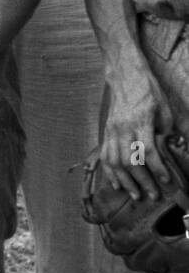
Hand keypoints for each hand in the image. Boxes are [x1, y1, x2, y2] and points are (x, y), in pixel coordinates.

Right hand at [100, 56, 180, 201]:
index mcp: (140, 121)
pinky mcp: (106, 131)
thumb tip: (167, 152)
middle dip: (142, 181)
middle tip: (153, 195)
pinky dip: (110, 172)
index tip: (166, 181)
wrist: (125, 76)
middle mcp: (122, 128)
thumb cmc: (148, 91)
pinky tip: (117, 183)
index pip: (147, 151)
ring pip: (114, 161)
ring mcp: (111, 130)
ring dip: (125, 181)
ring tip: (135, 195)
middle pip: (129, 160)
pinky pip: (105, 156)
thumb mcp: (164, 109)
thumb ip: (165, 132)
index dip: (157, 168)